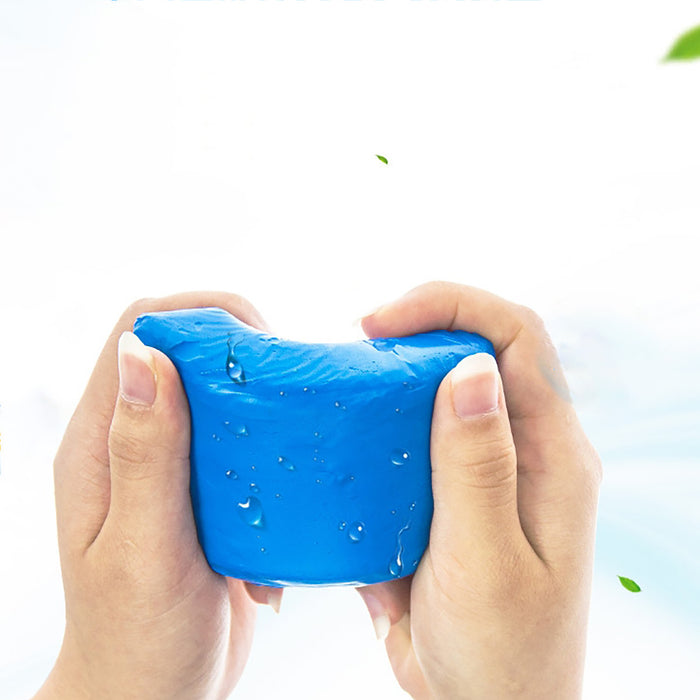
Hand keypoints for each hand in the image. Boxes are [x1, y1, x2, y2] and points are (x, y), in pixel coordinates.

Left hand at [34, 293, 283, 699]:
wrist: (152, 696)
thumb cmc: (137, 639)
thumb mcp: (144, 549)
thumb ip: (145, 453)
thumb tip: (146, 354)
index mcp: (101, 444)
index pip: (138, 333)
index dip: (196, 315)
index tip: (256, 340)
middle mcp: (135, 442)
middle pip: (187, 352)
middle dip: (243, 353)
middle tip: (290, 387)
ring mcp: (173, 465)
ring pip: (222, 394)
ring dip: (264, 405)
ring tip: (295, 438)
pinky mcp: (208, 490)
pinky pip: (245, 442)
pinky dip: (273, 455)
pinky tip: (285, 500)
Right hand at [356, 281, 601, 698]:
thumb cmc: (502, 655)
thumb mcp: (485, 563)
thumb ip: (477, 466)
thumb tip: (469, 369)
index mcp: (553, 454)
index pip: (517, 337)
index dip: (451, 306)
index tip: (379, 323)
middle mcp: (526, 448)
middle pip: (477, 352)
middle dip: (415, 335)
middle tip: (355, 353)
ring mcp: (488, 469)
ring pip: (441, 393)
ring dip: (393, 385)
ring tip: (346, 399)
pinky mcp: (454, 492)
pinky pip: (416, 439)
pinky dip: (381, 433)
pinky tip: (351, 454)